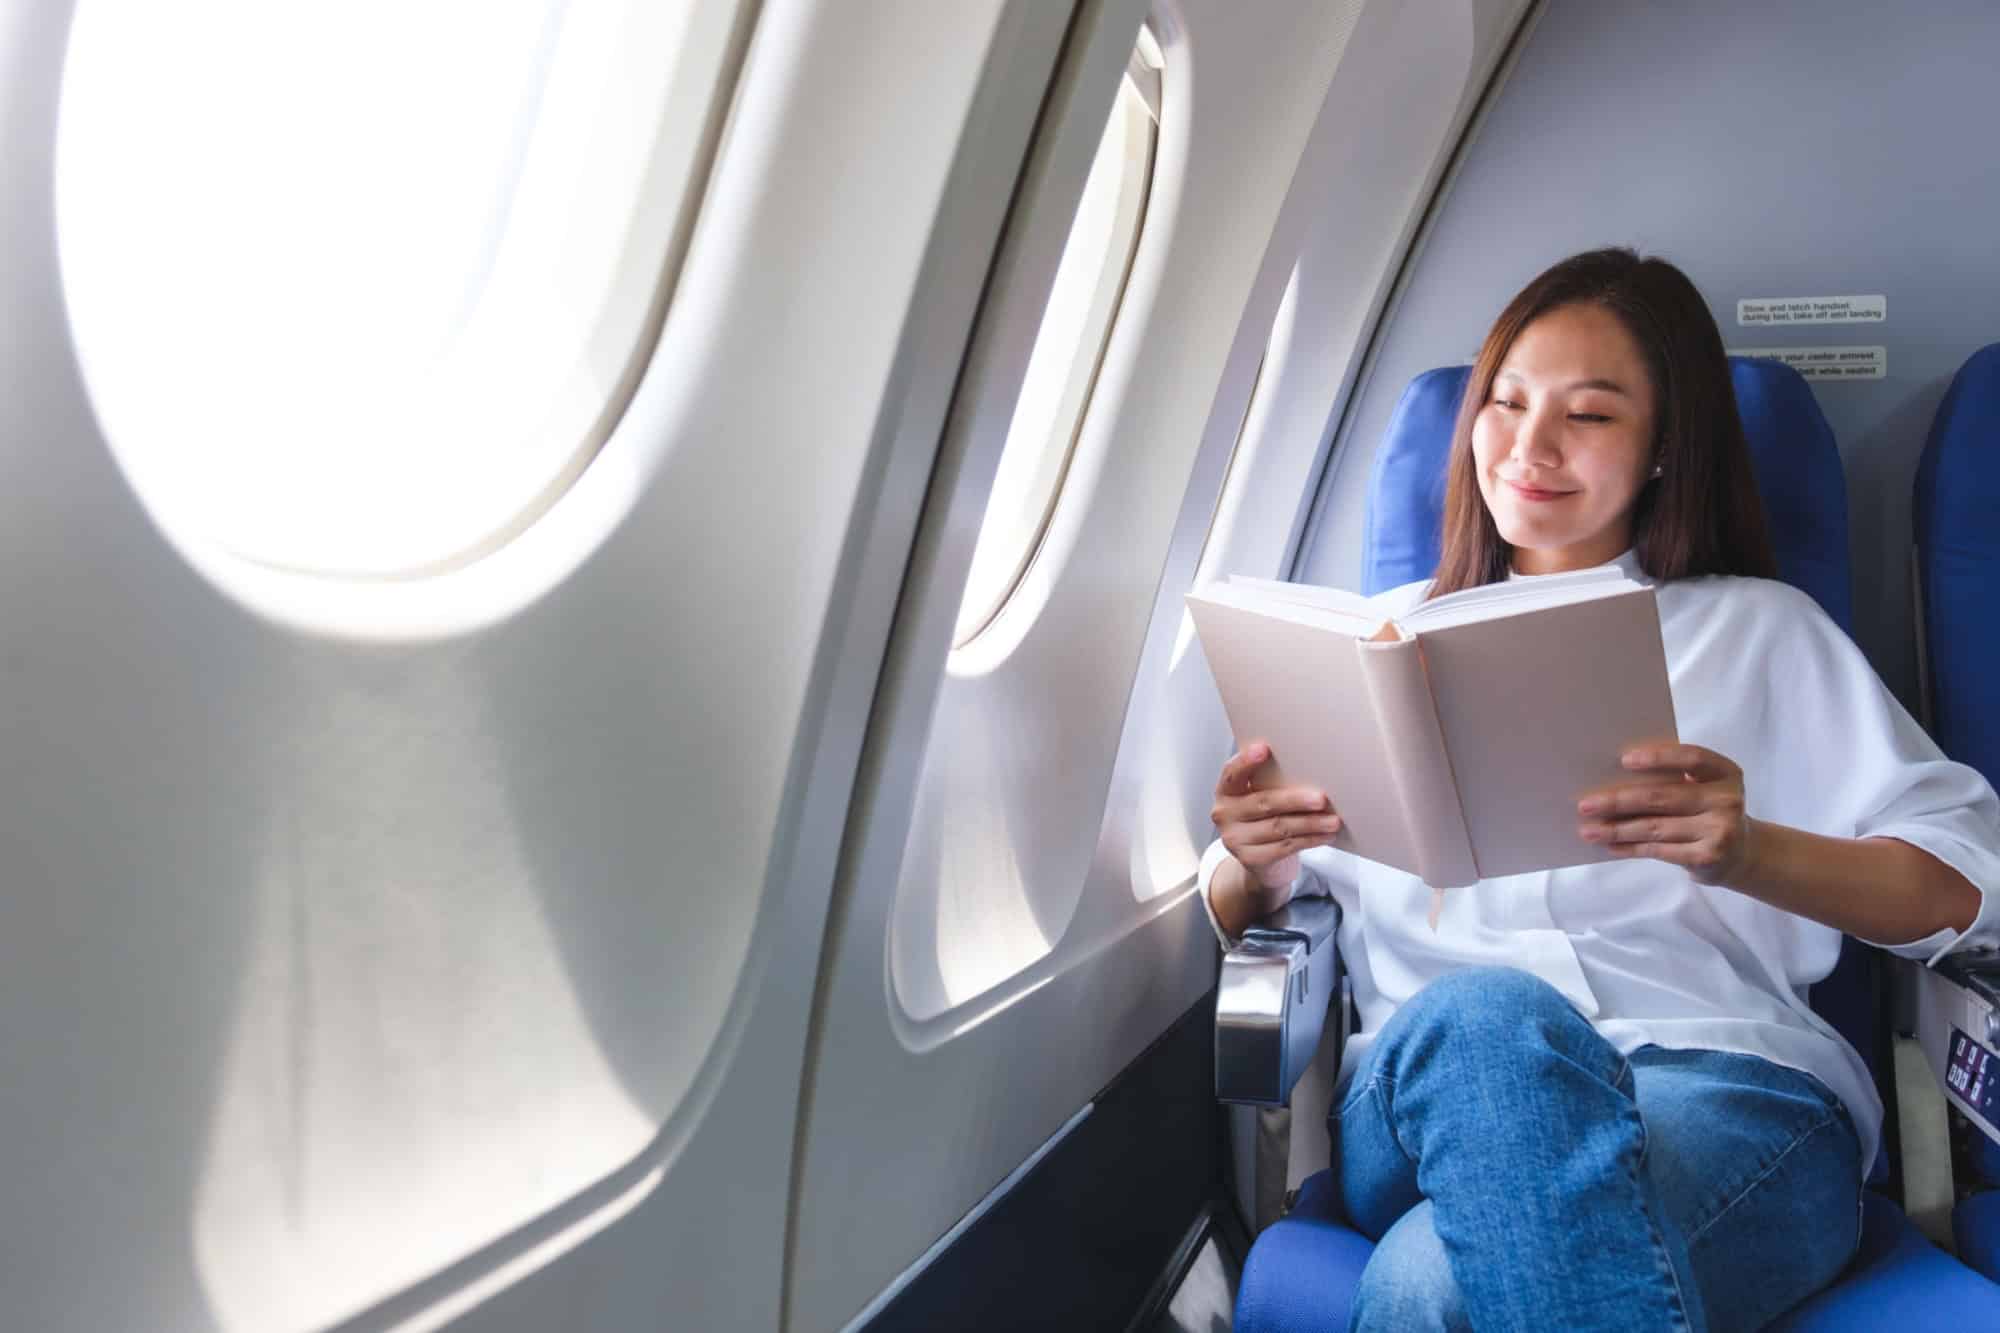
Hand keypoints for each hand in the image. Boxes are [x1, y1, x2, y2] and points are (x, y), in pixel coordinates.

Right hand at [1212, 741, 1342, 890]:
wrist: (1258, 859)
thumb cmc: (1264, 818)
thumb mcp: (1260, 797)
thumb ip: (1271, 783)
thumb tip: (1309, 768)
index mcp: (1226, 791)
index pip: (1232, 773)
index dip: (1246, 761)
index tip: (1264, 749)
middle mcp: (1224, 814)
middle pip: (1263, 803)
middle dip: (1295, 800)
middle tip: (1321, 799)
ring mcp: (1234, 839)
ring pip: (1279, 827)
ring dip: (1310, 823)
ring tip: (1333, 820)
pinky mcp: (1250, 859)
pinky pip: (1285, 847)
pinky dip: (1309, 840)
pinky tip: (1325, 835)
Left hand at [1576, 744, 1754, 885]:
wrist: (1743, 854)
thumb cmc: (1709, 811)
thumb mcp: (1705, 789)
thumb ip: (1675, 780)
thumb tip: (1613, 779)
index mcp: (1725, 773)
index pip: (1692, 758)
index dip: (1659, 758)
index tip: (1624, 760)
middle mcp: (1727, 800)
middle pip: (1663, 797)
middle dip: (1619, 800)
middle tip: (1585, 804)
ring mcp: (1719, 831)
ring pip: (1655, 827)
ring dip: (1616, 829)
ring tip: (1588, 830)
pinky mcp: (1707, 857)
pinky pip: (1658, 850)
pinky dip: (1630, 847)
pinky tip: (1610, 845)